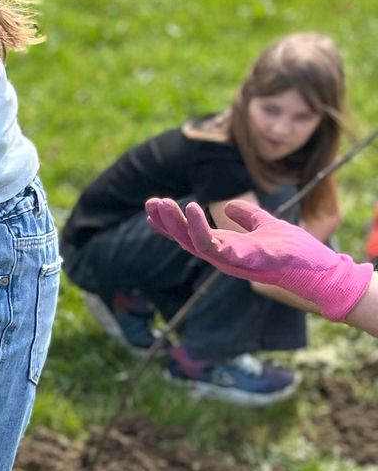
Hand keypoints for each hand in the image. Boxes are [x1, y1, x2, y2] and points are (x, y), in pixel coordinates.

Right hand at [145, 197, 372, 320]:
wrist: (319, 268)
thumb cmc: (295, 250)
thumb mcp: (267, 226)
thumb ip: (248, 216)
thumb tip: (229, 207)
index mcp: (226, 248)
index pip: (191, 236)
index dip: (170, 225)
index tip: (152, 208)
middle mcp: (223, 256)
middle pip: (185, 240)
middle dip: (166, 222)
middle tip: (150, 202)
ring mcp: (232, 260)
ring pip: (193, 243)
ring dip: (176, 224)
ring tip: (164, 203)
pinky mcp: (244, 260)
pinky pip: (215, 245)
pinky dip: (200, 228)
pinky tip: (193, 208)